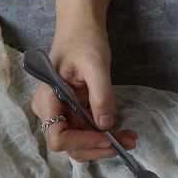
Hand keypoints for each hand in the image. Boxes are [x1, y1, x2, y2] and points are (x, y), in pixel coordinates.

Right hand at [30, 24, 136, 161]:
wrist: (81, 29)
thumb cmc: (83, 40)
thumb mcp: (95, 64)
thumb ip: (100, 95)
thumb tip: (105, 125)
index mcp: (47, 99)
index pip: (57, 137)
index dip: (81, 142)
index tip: (105, 137)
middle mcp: (50, 111)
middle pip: (71, 146)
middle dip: (99, 148)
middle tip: (128, 142)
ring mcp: (62, 114)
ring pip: (81, 143)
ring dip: (105, 146)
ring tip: (130, 139)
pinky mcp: (74, 114)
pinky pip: (88, 133)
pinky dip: (106, 137)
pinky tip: (123, 134)